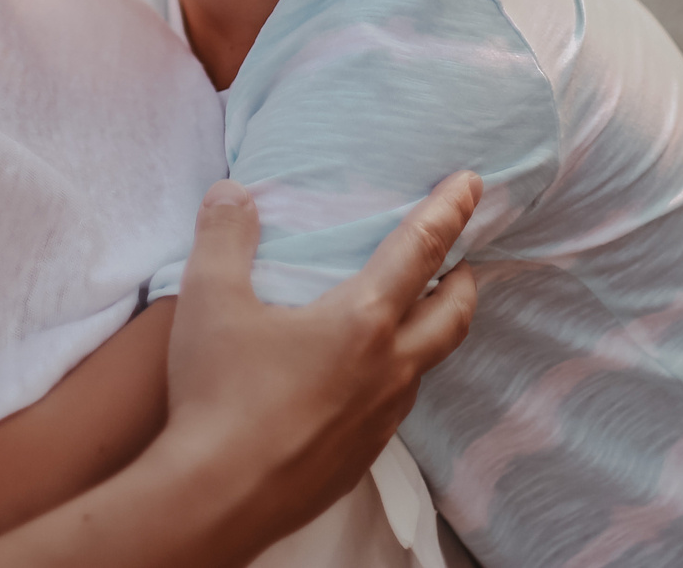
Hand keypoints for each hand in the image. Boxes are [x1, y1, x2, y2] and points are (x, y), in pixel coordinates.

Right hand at [159, 172, 481, 554]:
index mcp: (361, 320)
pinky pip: (392, 410)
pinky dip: (393, 381)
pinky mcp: (359, 459)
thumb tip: (232, 194)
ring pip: (425, 367)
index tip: (472, 184)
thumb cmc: (218, 394)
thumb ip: (224, 236)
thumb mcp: (210, 299)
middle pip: (452, 316)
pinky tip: (361, 384)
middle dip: (464, 281)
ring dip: (430, 334)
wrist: (217, 498)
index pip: (421, 250)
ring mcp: (379, 420)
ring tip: (411, 320)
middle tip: (462, 260)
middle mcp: (386, 369)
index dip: (449, 210)